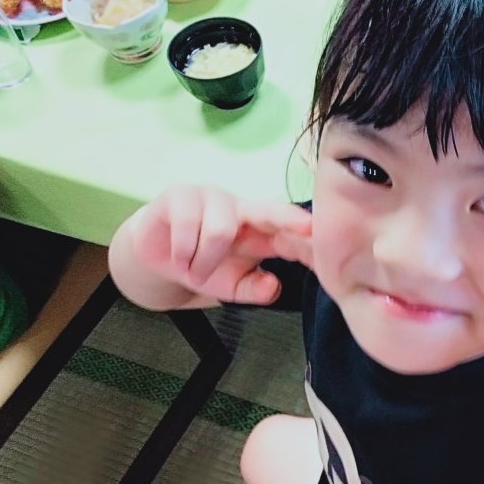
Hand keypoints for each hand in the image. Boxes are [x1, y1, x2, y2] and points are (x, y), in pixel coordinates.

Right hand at [129, 185, 313, 304]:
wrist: (156, 258)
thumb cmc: (203, 266)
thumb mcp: (232, 287)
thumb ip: (255, 289)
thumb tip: (274, 285)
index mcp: (261, 229)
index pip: (290, 231)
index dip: (307, 236)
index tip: (326, 242)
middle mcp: (242, 208)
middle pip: (269, 210)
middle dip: (289, 218)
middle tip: (306, 228)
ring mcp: (212, 197)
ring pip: (220, 231)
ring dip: (203, 261)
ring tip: (194, 268)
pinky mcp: (180, 195)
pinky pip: (187, 224)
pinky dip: (182, 251)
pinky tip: (179, 255)